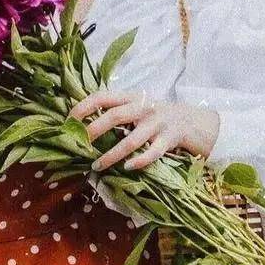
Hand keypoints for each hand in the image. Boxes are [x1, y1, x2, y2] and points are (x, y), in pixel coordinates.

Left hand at [68, 89, 219, 171]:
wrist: (195, 121)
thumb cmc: (158, 116)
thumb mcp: (138, 106)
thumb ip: (117, 110)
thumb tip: (83, 123)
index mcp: (132, 97)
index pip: (103, 97)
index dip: (84, 107)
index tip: (68, 121)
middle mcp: (144, 107)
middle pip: (114, 116)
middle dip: (94, 130)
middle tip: (79, 145)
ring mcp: (158, 123)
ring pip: (131, 139)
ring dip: (111, 154)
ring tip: (96, 165)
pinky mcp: (170, 139)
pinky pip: (152, 152)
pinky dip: (139, 161)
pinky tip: (127, 167)